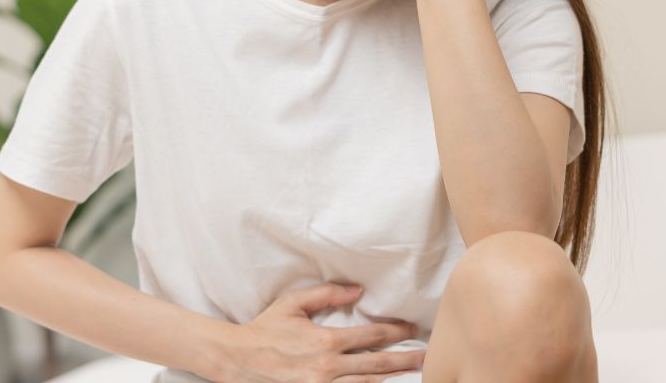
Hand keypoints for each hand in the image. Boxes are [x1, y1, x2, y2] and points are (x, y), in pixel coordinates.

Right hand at [220, 282, 424, 381]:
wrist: (237, 361)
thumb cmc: (264, 330)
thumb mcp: (292, 304)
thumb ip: (326, 294)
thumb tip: (357, 291)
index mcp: (326, 341)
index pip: (372, 337)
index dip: (396, 332)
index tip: (411, 330)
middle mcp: (328, 368)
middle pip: (378, 365)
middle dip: (406, 360)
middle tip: (428, 357)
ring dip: (392, 381)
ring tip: (414, 377)